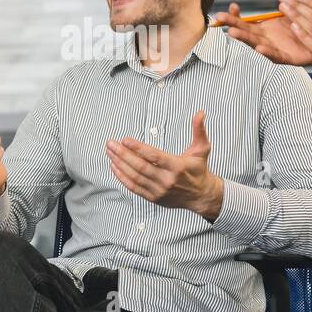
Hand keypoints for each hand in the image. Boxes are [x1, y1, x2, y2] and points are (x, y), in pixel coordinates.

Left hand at [106, 111, 224, 220]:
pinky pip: (134, 187)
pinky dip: (122, 177)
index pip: (154, 156)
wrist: (201, 196)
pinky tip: (114, 166)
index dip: (138, 148)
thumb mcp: (202, 149)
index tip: (125, 140)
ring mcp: (159, 190)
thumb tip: (200, 113)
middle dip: (123, 154)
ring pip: (135, 177)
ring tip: (110, 152)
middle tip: (111, 144)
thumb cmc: (199, 170)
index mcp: (177, 167)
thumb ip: (199, 130)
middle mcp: (167, 180)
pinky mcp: (153, 198)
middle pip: (141, 167)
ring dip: (120, 164)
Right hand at [216, 0, 311, 66]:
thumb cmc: (306, 22)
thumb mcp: (291, 0)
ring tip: (233, 32)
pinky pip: (276, 56)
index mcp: (266, 27)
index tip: (232, 6)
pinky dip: (268, 53)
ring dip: (245, 39)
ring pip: (257, 44)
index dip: (237, 15)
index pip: (246, 22)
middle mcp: (268, 38)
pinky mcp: (290, 57)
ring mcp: (277, 48)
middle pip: (246, 32)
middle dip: (233, 25)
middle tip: (219, 19)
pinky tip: (260, 48)